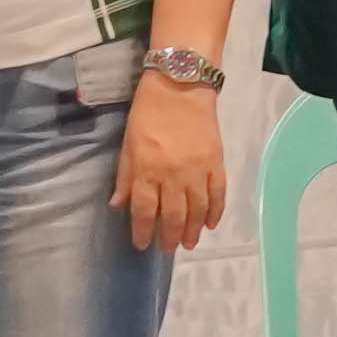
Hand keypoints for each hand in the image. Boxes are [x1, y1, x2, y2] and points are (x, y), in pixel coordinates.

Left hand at [114, 72, 225, 255]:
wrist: (180, 87)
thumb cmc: (147, 113)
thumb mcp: (128, 144)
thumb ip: (125, 176)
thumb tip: (117, 205)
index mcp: (147, 170)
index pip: (144, 210)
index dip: (142, 231)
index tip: (142, 245)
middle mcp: (173, 176)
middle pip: (173, 215)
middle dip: (170, 236)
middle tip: (169, 249)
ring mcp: (198, 171)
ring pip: (197, 210)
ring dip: (193, 230)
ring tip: (189, 243)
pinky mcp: (216, 163)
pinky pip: (218, 194)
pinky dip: (216, 212)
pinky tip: (210, 224)